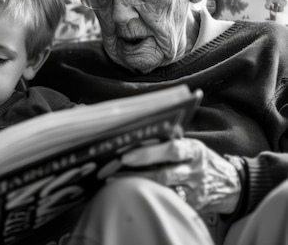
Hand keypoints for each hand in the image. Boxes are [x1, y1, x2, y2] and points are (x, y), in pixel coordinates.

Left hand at [117, 138, 240, 213]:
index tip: (125, 156)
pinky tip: (137, 195)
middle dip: (137, 174)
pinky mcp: (195, 206)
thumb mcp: (191, 146)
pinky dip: (154, 198)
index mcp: (193, 150)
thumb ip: (169, 142)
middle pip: (165, 174)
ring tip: (117, 185)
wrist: (231, 184)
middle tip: (113, 174)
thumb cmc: (201, 160)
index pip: (171, 149)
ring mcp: (196, 190)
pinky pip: (171, 203)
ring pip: (165, 191)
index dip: (147, 153)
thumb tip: (137, 137)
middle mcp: (195, 170)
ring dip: (141, 188)